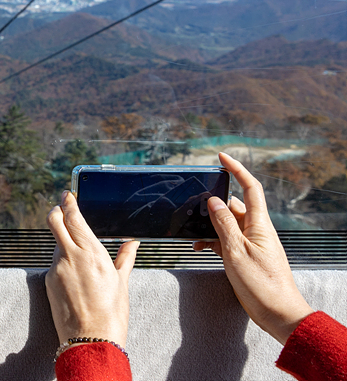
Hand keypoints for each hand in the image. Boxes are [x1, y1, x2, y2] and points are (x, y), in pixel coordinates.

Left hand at [45, 190, 139, 346]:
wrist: (91, 341)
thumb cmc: (111, 315)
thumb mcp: (122, 283)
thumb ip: (124, 258)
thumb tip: (132, 242)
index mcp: (91, 253)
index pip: (73, 218)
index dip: (68, 202)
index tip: (68, 195)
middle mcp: (70, 257)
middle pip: (54, 221)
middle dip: (57, 211)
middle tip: (62, 208)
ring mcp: (56, 269)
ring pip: (55, 244)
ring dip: (62, 241)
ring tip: (79, 254)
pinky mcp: (48, 282)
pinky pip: (54, 263)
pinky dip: (62, 261)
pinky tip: (74, 274)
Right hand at [193, 152, 312, 343]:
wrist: (278, 314)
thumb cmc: (261, 285)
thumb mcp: (235, 252)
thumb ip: (224, 224)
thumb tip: (214, 200)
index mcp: (259, 224)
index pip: (249, 188)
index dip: (236, 169)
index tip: (221, 157)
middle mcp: (256, 230)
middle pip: (233, 205)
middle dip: (213, 204)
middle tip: (193, 206)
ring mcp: (251, 243)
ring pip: (227, 224)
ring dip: (209, 226)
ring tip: (192, 233)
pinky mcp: (245, 256)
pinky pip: (226, 240)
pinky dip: (212, 241)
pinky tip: (200, 248)